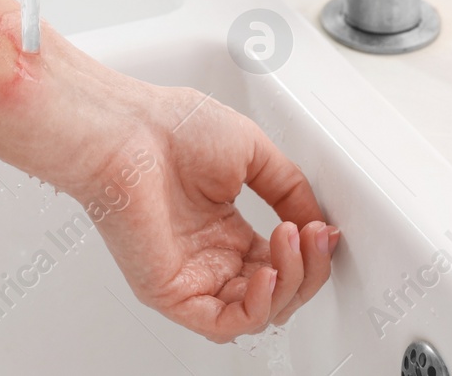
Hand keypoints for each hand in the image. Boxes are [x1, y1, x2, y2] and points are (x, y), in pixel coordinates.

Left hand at [76, 87, 338, 342]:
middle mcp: (208, 257)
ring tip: (290, 239)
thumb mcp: (253, 152)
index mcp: (223, 229)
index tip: (324, 231)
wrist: (127, 131)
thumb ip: (290, 189)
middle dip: (307, 268)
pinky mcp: (170, 292)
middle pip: (277, 292)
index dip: (309, 254)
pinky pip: (223, 323)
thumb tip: (316, 221)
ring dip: (289, 282)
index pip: (279, 263)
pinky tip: (268, 274)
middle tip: (313, 236)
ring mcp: (190, 276)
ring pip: (258, 312)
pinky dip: (257, 307)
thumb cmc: (168, 128)